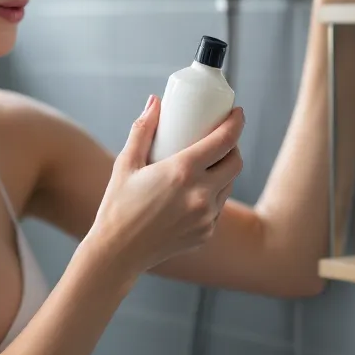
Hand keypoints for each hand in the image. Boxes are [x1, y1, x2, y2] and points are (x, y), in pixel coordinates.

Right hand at [86, 95, 244, 273]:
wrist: (118, 252)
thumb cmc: (118, 205)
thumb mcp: (126, 163)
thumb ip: (142, 129)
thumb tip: (155, 102)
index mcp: (182, 172)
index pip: (224, 141)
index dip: (235, 123)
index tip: (237, 113)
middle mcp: (200, 195)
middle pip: (236, 163)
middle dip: (233, 146)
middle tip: (221, 138)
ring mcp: (206, 217)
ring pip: (228, 185)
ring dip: (224, 171)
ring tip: (209, 163)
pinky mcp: (206, 233)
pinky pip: (218, 208)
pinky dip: (212, 195)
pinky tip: (197, 191)